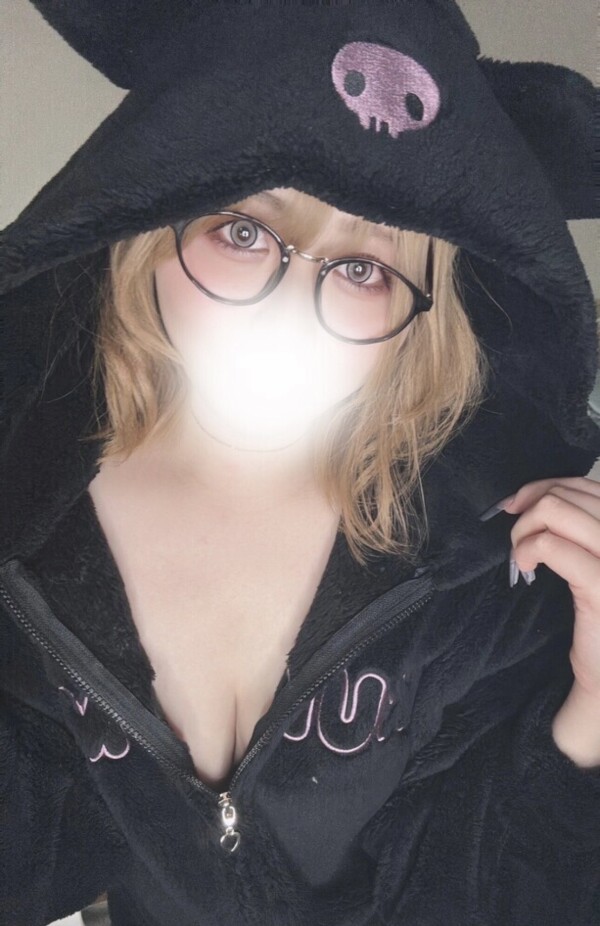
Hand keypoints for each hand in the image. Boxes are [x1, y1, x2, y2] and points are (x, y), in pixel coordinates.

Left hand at [502, 475, 599, 702]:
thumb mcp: (594, 567)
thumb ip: (580, 533)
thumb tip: (535, 500)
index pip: (587, 486)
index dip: (545, 486)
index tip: (517, 504)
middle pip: (569, 493)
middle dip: (529, 507)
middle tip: (514, 536)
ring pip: (557, 510)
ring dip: (525, 527)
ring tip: (521, 555)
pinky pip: (553, 546)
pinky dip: (528, 548)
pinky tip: (524, 566)